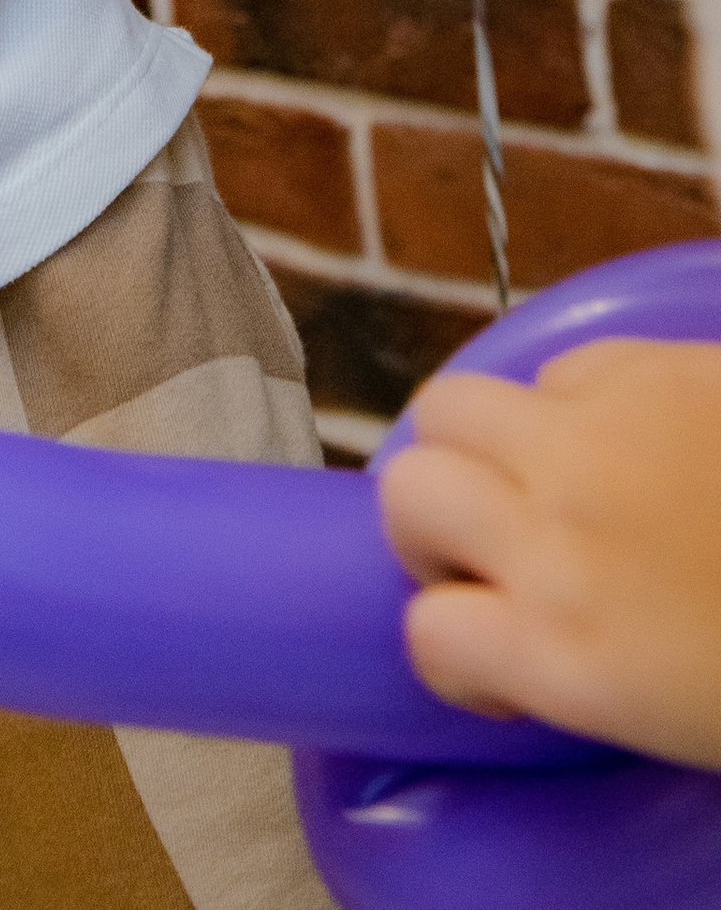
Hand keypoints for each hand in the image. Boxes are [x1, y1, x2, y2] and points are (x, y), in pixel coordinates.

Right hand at [381, 340, 720, 767]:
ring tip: (537, 480)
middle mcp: (553, 536)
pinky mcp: (648, 367)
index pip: (430, 638)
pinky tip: (624, 439)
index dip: (453, 651)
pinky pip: (558, 369)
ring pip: (452, 407)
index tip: (490, 661)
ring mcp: (595, 440)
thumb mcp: (678, 719)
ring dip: (475, 448)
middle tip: (491, 556)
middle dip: (431, 528)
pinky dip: (568, 402)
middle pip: (409, 491)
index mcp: (567, 652)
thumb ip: (579, 671)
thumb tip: (522, 640)